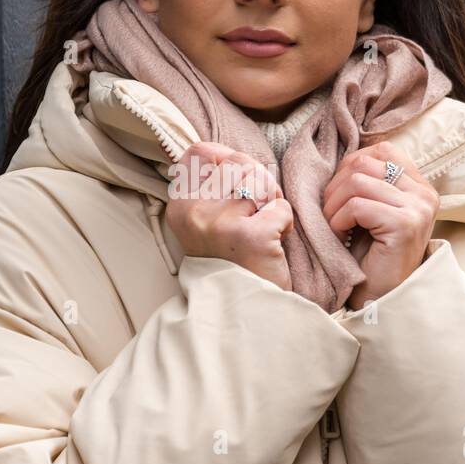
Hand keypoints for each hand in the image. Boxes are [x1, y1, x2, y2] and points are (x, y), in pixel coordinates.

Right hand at [165, 141, 293, 291]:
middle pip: (238, 162)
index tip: (240, 178)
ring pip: (262, 182)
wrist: (243, 311)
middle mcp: (194, 211)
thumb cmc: (230, 263)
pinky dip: (285, 224)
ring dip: (273, 202)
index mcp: (179, 207)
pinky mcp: (250, 236)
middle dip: (259, 180)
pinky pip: (281, 208)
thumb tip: (231, 154)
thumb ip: (210, 189)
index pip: (200, 151)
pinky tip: (274, 244)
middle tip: (260, 209)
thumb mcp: (204, 225)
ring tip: (266, 228)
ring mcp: (220, 223)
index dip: (228, 156)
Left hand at [321, 141, 439, 308]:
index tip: (340, 194)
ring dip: (333, 205)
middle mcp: (424, 192)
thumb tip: (341, 157)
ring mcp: (418, 207)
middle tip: (331, 214)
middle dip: (335, 186)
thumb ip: (368, 182)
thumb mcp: (371, 210)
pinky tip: (341, 236)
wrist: (381, 299)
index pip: (382, 149)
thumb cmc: (370, 256)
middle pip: (364, 162)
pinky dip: (338, 220)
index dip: (350, 166)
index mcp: (419, 185)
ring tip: (335, 226)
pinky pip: (357, 205)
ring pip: (357, 181)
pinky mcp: (405, 224)